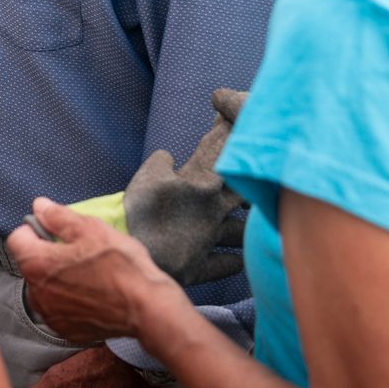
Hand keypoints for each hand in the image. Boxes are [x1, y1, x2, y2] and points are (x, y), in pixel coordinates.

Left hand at [8, 197, 187, 343]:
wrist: (147, 309)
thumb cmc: (121, 265)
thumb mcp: (91, 229)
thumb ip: (59, 217)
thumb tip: (39, 206)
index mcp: (37, 264)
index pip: (16, 239)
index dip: (35, 229)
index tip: (56, 230)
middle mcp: (37, 294)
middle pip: (32, 264)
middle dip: (49, 255)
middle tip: (80, 251)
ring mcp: (50, 316)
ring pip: (45, 287)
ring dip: (58, 279)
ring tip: (89, 274)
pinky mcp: (66, 331)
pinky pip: (59, 308)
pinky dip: (70, 301)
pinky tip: (93, 294)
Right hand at [123, 89, 248, 284]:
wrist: (136, 253)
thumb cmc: (140, 211)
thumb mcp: (148, 174)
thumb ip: (162, 162)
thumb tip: (169, 159)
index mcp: (202, 183)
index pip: (220, 153)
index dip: (229, 133)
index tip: (236, 121)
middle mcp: (214, 211)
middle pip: (242, 192)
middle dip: (249, 184)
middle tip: (253, 179)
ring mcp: (209, 240)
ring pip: (240, 231)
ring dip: (243, 228)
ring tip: (247, 224)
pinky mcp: (199, 266)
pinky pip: (226, 264)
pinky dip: (231, 261)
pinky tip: (236, 259)